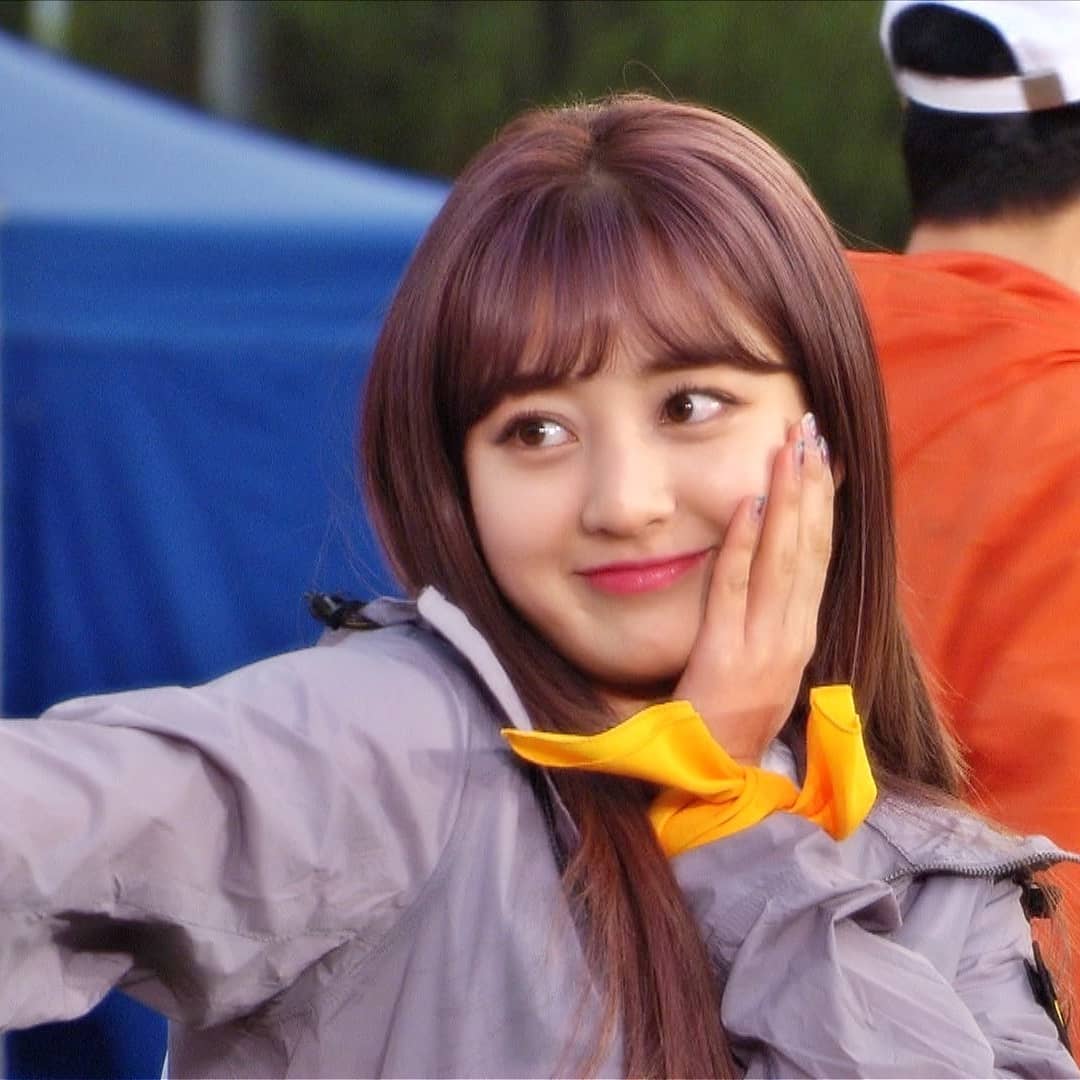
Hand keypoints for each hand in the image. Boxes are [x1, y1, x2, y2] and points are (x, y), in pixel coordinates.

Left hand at [674, 413, 834, 764]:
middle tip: (811, 428)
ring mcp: (764, 646)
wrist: (714, 778)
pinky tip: (748, 503)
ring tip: (790, 446)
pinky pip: (735, 589)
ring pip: (783, 558)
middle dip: (810, 483)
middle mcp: (793, 635)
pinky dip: (744, 544)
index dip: (823, 502)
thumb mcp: (765, 661)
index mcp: (802, 634)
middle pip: (809, 546)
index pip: (820, 555)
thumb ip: (770, 613)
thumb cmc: (732, 717)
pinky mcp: (726, 655)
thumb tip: (769, 560)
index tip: (824, 454)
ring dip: (788, 498)